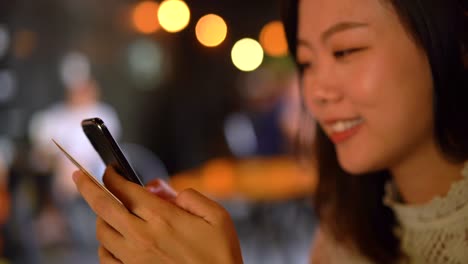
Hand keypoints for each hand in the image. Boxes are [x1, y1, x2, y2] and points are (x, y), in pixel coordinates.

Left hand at [73, 167, 243, 263]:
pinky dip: (104, 244)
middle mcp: (143, 237)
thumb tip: (161, 190)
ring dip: (99, 216)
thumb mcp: (217, 216)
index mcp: (164, 218)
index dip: (112, 175)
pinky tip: (112, 239)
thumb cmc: (220, 256)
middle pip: (103, 206)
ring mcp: (134, 258)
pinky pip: (105, 257)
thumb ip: (189, 196)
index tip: (109, 170)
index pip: (125, 189)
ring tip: (107, 210)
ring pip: (101, 232)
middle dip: (86, 186)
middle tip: (77, 176)